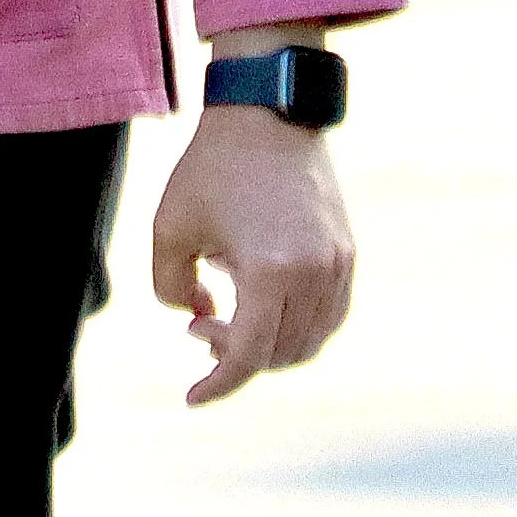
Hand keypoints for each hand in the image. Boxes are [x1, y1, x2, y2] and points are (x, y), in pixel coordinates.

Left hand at [154, 107, 354, 406]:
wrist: (266, 119)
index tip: (191, 398)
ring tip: (223, 314)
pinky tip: (258, 303)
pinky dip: (295, 325)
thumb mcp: (169, 230)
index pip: (247, 355)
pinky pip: (329, 314)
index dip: (217, 384)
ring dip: (267, 344)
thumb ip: (171, 287)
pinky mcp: (347, 253)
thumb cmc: (209, 171)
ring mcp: (338, 265)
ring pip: (310, 339)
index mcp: (268, 273)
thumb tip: (199, 319)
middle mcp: (313, 275)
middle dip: (234, 357)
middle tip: (197, 328)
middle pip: (280, 354)